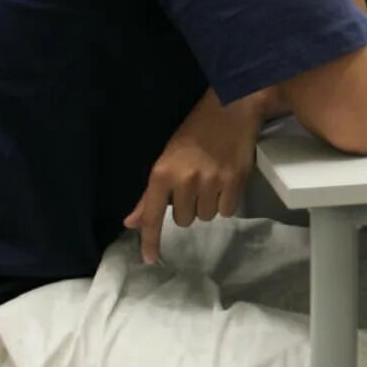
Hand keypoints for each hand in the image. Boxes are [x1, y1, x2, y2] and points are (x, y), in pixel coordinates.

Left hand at [124, 92, 264, 263]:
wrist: (231, 106)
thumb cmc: (195, 131)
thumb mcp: (166, 158)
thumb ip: (149, 195)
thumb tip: (131, 223)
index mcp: (162, 173)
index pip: (152, 216)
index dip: (150, 241)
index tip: (150, 260)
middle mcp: (185, 180)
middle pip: (183, 219)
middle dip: (187, 207)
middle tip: (194, 184)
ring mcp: (211, 181)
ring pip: (206, 216)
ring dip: (208, 205)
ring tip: (212, 180)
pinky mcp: (235, 181)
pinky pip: (227, 211)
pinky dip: (226, 202)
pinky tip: (226, 182)